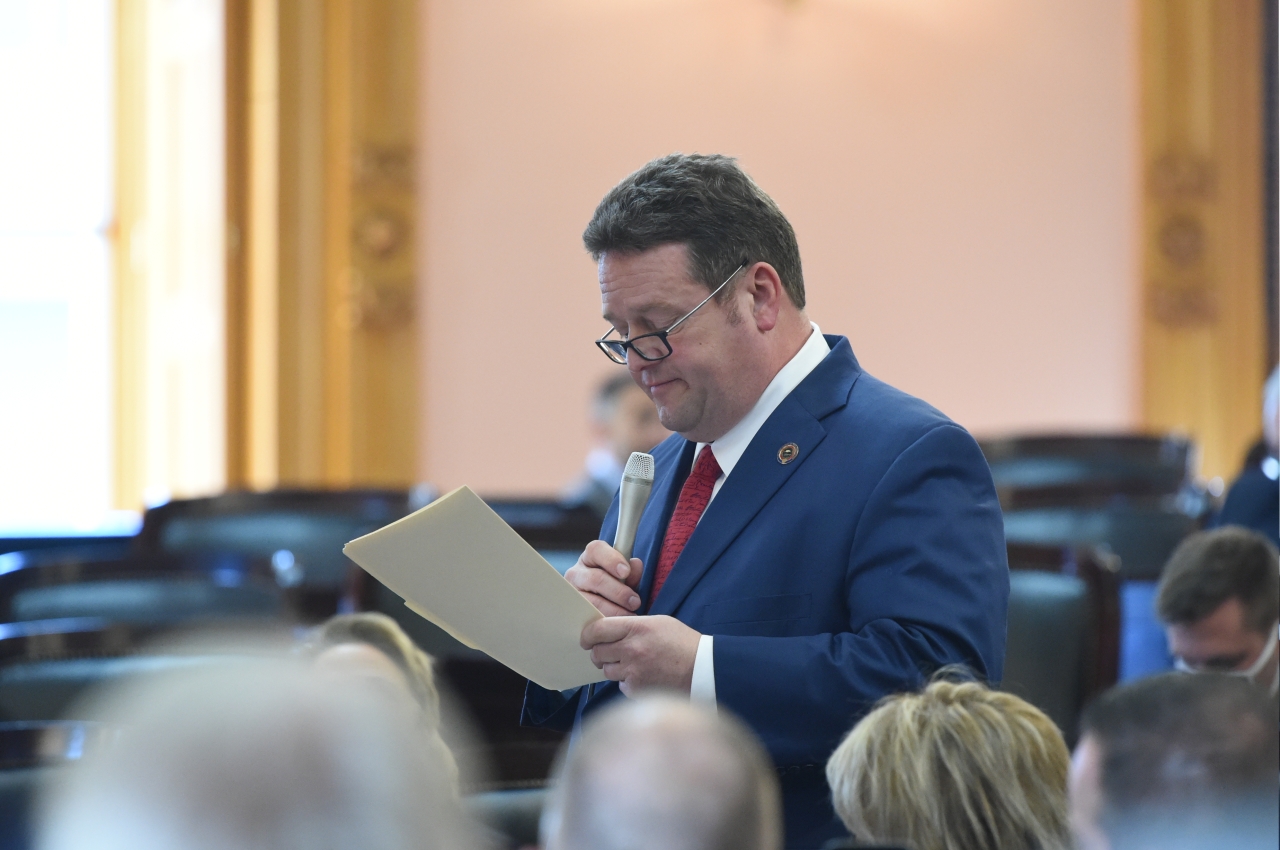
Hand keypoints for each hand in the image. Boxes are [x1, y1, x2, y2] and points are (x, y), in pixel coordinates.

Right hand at [565, 540, 642, 616]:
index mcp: (591, 556)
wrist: (600, 607)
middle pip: (596, 578)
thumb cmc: (616, 587)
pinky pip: (586, 617)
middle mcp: (576, 572)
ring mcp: (571, 592)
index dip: (612, 560)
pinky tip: (614, 625)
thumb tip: (635, 564)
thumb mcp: (625, 578)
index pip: (597, 550)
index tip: (626, 572)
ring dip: (612, 610)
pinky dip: (602, 621)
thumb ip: (632, 572)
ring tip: (628, 615)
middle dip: (618, 592)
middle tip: (635, 602)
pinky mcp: (571, 611)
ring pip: (590, 601)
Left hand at [581, 615, 700, 696]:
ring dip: (614, 668)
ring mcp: (632, 671)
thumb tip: (608, 631)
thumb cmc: (683, 643)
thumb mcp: (658, 623)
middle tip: (609, 653)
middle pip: (597, 652)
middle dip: (600, 653)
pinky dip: (627, 682)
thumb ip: (632, 626)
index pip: (597, 630)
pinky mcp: (636, 689)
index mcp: (636, 628)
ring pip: (607, 670)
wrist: (702, 669)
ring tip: (633, 665)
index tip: (587, 639)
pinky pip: (620, 685)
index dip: (587, 635)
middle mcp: (631, 649)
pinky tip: (643, 677)